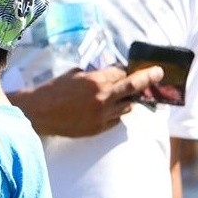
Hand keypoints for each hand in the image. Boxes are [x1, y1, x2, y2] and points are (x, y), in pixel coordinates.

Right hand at [13, 64, 163, 136]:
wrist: (39, 113)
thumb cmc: (53, 90)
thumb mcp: (74, 75)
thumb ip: (94, 74)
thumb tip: (110, 73)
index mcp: (96, 81)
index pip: (122, 73)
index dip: (126, 70)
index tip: (136, 68)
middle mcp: (103, 98)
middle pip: (134, 87)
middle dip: (148, 79)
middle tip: (159, 73)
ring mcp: (102, 115)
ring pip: (127, 107)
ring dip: (127, 101)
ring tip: (124, 97)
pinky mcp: (98, 129)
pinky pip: (116, 121)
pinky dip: (115, 114)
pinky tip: (107, 110)